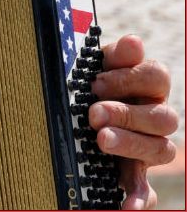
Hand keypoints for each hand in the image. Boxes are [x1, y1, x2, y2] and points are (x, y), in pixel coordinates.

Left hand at [89, 34, 178, 209]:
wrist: (73, 112)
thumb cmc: (87, 84)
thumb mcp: (95, 66)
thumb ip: (114, 57)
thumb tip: (134, 42)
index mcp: (147, 85)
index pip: (157, 76)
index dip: (129, 78)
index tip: (96, 82)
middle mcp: (155, 116)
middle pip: (163, 116)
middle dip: (126, 113)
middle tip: (93, 113)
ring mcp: (149, 146)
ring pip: (161, 148)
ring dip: (131, 144)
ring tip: (100, 139)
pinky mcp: (136, 174)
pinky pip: (146, 189)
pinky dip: (139, 199)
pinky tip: (127, 207)